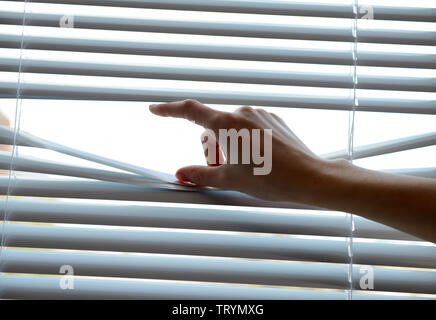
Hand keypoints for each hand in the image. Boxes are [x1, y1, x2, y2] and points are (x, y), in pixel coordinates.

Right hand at [149, 99, 328, 203]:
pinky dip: (245, 141)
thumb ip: (200, 175)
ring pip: (231, 128)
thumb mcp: (229, 180)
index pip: (190, 111)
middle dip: (211, 148)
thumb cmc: (270, 179)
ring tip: (244, 167)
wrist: (308, 177)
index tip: (155, 109)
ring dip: (228, 145)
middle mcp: (242, 113)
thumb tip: (180, 174)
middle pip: (212, 127)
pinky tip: (259, 160)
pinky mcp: (273, 120)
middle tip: (224, 170)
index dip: (169, 110)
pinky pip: (249, 127)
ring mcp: (259, 115)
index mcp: (227, 124)